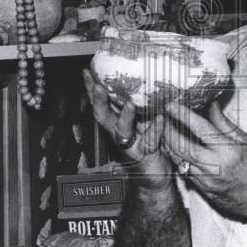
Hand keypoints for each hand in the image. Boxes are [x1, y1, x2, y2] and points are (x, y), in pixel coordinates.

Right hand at [82, 69, 172, 190]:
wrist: (155, 173)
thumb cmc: (147, 141)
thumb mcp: (140, 119)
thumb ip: (135, 102)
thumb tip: (137, 76)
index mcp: (116, 121)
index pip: (100, 103)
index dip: (91, 89)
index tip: (86, 72)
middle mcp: (119, 132)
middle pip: (103, 116)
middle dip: (99, 101)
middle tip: (99, 86)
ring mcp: (131, 144)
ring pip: (123, 131)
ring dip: (125, 117)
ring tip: (129, 103)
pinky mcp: (146, 153)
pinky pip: (150, 141)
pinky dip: (155, 129)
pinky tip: (160, 118)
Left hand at [164, 100, 246, 223]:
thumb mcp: (245, 141)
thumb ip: (224, 124)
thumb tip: (211, 107)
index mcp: (227, 150)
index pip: (199, 128)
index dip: (182, 114)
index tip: (171, 105)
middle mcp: (215, 166)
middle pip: (182, 146)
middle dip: (168, 130)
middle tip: (161, 119)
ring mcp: (207, 181)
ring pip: (179, 161)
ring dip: (169, 146)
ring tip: (163, 132)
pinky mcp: (204, 192)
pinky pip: (185, 173)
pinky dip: (178, 160)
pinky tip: (175, 151)